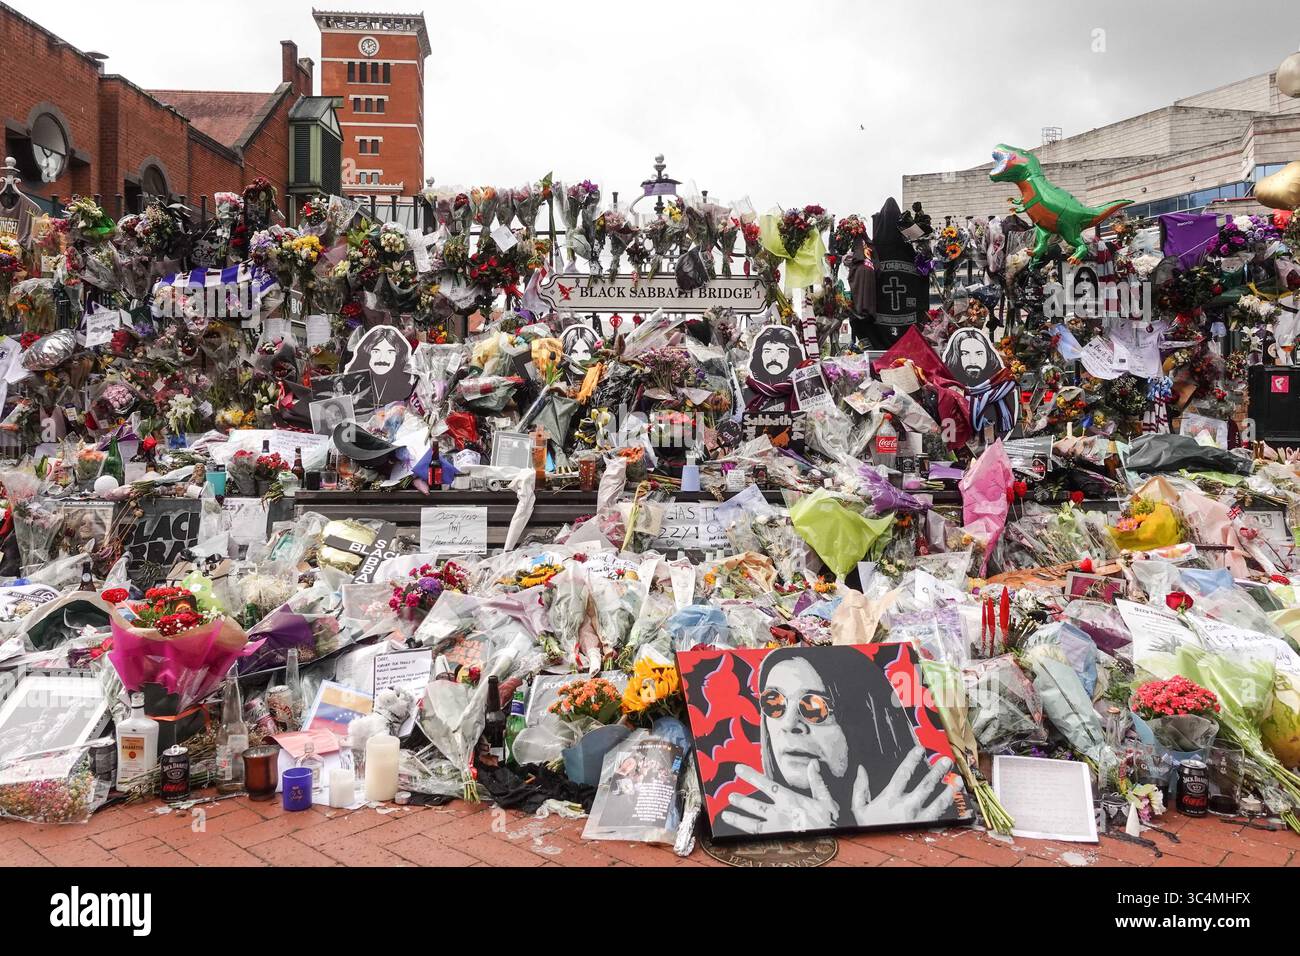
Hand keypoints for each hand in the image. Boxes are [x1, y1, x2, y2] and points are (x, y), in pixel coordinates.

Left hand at [719, 762, 838, 834]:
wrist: (828, 843)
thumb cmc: (828, 823)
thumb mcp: (826, 800)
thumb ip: (817, 782)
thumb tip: (812, 764)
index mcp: (790, 801)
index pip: (766, 785)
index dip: (751, 776)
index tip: (739, 769)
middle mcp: (779, 814)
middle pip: (755, 806)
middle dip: (741, 800)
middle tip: (730, 796)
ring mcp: (776, 829)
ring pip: (752, 824)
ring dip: (738, 818)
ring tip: (726, 814)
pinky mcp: (776, 841)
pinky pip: (756, 837)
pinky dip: (746, 834)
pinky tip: (738, 833)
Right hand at [850, 746, 955, 827]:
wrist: (877, 850)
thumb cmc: (870, 828)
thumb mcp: (859, 809)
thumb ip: (860, 788)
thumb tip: (861, 770)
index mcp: (890, 798)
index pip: (903, 774)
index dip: (912, 760)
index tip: (919, 750)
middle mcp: (906, 807)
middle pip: (925, 785)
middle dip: (936, 771)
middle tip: (945, 761)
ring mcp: (918, 819)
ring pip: (938, 802)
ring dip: (948, 790)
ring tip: (956, 780)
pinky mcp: (925, 829)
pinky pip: (941, 817)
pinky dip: (948, 809)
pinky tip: (953, 801)